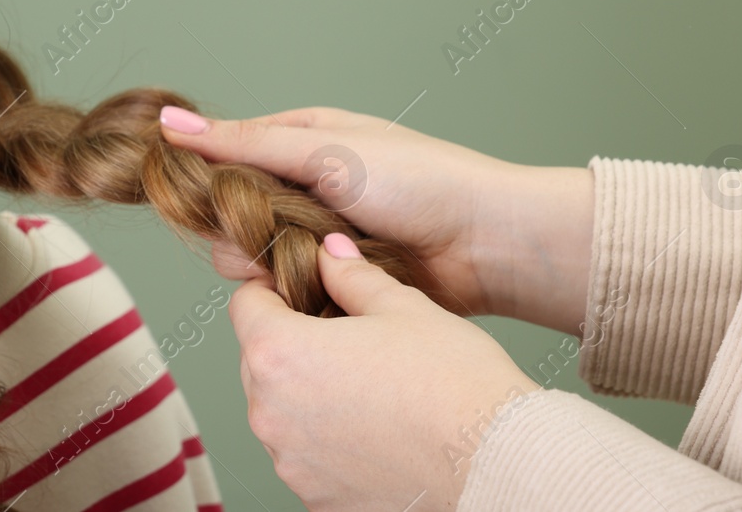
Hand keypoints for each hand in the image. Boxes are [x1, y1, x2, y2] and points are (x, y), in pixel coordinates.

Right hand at [159, 104, 592, 331]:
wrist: (485, 244)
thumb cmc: (418, 181)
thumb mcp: (323, 150)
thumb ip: (243, 143)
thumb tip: (169, 120)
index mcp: (301, 139)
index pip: (225, 155)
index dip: (205, 178)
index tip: (196, 198)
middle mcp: (304, 186)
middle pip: (231, 214)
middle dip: (243, 230)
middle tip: (278, 232)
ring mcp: (318, 235)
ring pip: (254, 258)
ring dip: (273, 263)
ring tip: (314, 260)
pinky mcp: (333, 281)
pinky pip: (288, 291)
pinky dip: (298, 291)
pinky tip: (323, 289)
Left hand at [231, 232, 538, 511]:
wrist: (495, 465)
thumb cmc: (454, 384)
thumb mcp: (403, 307)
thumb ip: (352, 276)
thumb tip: (329, 253)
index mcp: (280, 353)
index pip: (246, 304)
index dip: (274, 289)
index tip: (303, 289)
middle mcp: (271, 414)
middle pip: (259, 360)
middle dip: (292, 343)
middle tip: (346, 337)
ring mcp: (292, 463)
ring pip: (282, 411)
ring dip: (308, 394)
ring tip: (369, 386)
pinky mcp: (316, 499)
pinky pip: (307, 455)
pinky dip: (328, 440)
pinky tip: (376, 429)